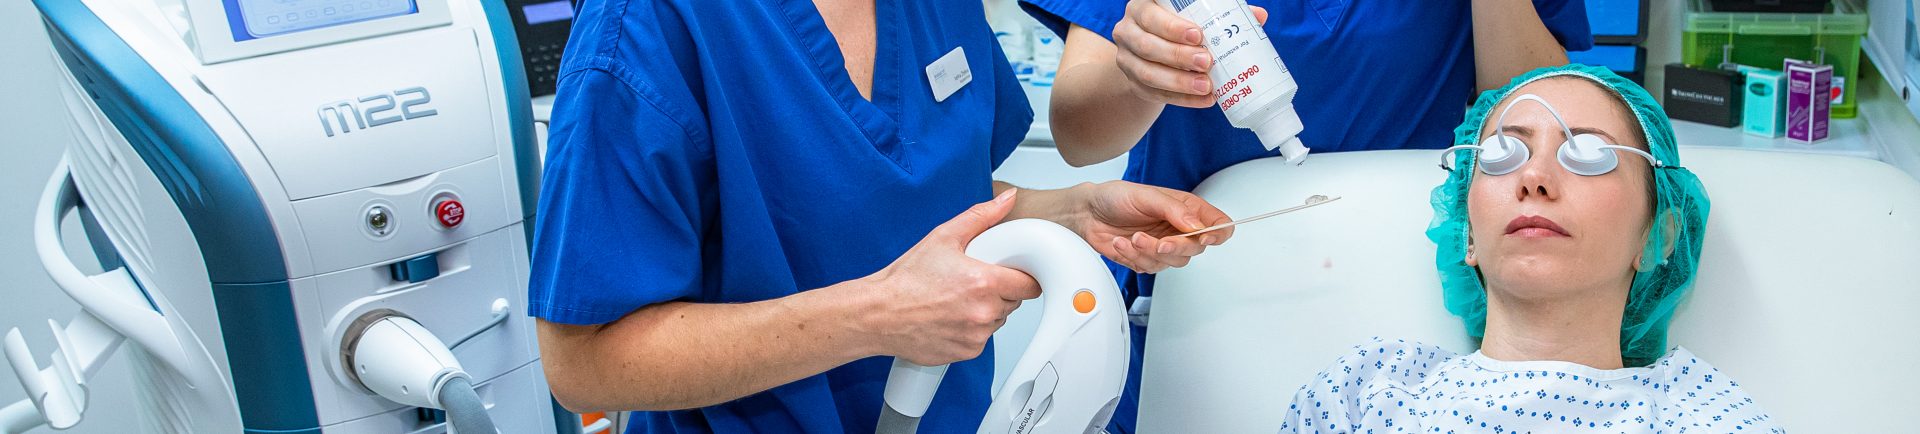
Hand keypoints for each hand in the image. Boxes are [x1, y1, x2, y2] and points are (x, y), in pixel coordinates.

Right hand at [859, 190, 1042, 365]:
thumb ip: (981, 217)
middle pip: (1013, 302)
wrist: (878, 315)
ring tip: (956, 300)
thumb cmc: (905, 280)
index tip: (1014, 274)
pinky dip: (971, 330)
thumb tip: (1006, 200)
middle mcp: (984, 312)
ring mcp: (976, 335)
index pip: (1030, 285)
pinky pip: (981, 339)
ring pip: (997, 321)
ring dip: (985, 311)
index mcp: (984, 282)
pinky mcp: (967, 352)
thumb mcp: (943, 237)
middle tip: (972, 283)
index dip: (1024, 278)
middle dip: (999, 292)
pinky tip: (950, 318)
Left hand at [1059, 181, 1234, 272]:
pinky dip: (1135, 257)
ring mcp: (1163, 245)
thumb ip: (1174, 210)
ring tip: (1133, 238)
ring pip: (1173, 262)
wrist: (1087, 213)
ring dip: (1150, 252)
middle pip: (1196, 249)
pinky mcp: (1146, 259)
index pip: (1217, 224)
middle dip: (1176, 247)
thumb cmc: (1116, 197)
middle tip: (1161, 242)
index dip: (1218, 233)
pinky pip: (1150, 268)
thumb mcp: (1146, 196)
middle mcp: (1177, 229)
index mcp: (1185, 209)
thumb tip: (1196, 225)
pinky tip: (1122, 244)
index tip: (1205, 237)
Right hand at [1113, 0, 1267, 107]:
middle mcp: (1127, 29)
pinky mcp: (1132, 82)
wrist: (1154, 52)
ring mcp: (1126, 58)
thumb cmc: (1179, 25)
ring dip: (1179, 81)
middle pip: (1147, 44)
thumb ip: (1221, 12)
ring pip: (1147, 72)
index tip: (1198, 35)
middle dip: (1178, 55)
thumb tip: (1259, 15)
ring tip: (1207, 85)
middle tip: (1206, 61)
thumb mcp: (1195, 15)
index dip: (1171, 26)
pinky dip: (1181, 98)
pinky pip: (1154, 94)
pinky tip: (1203, 99)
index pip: (1150, 14)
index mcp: (1142, 6)